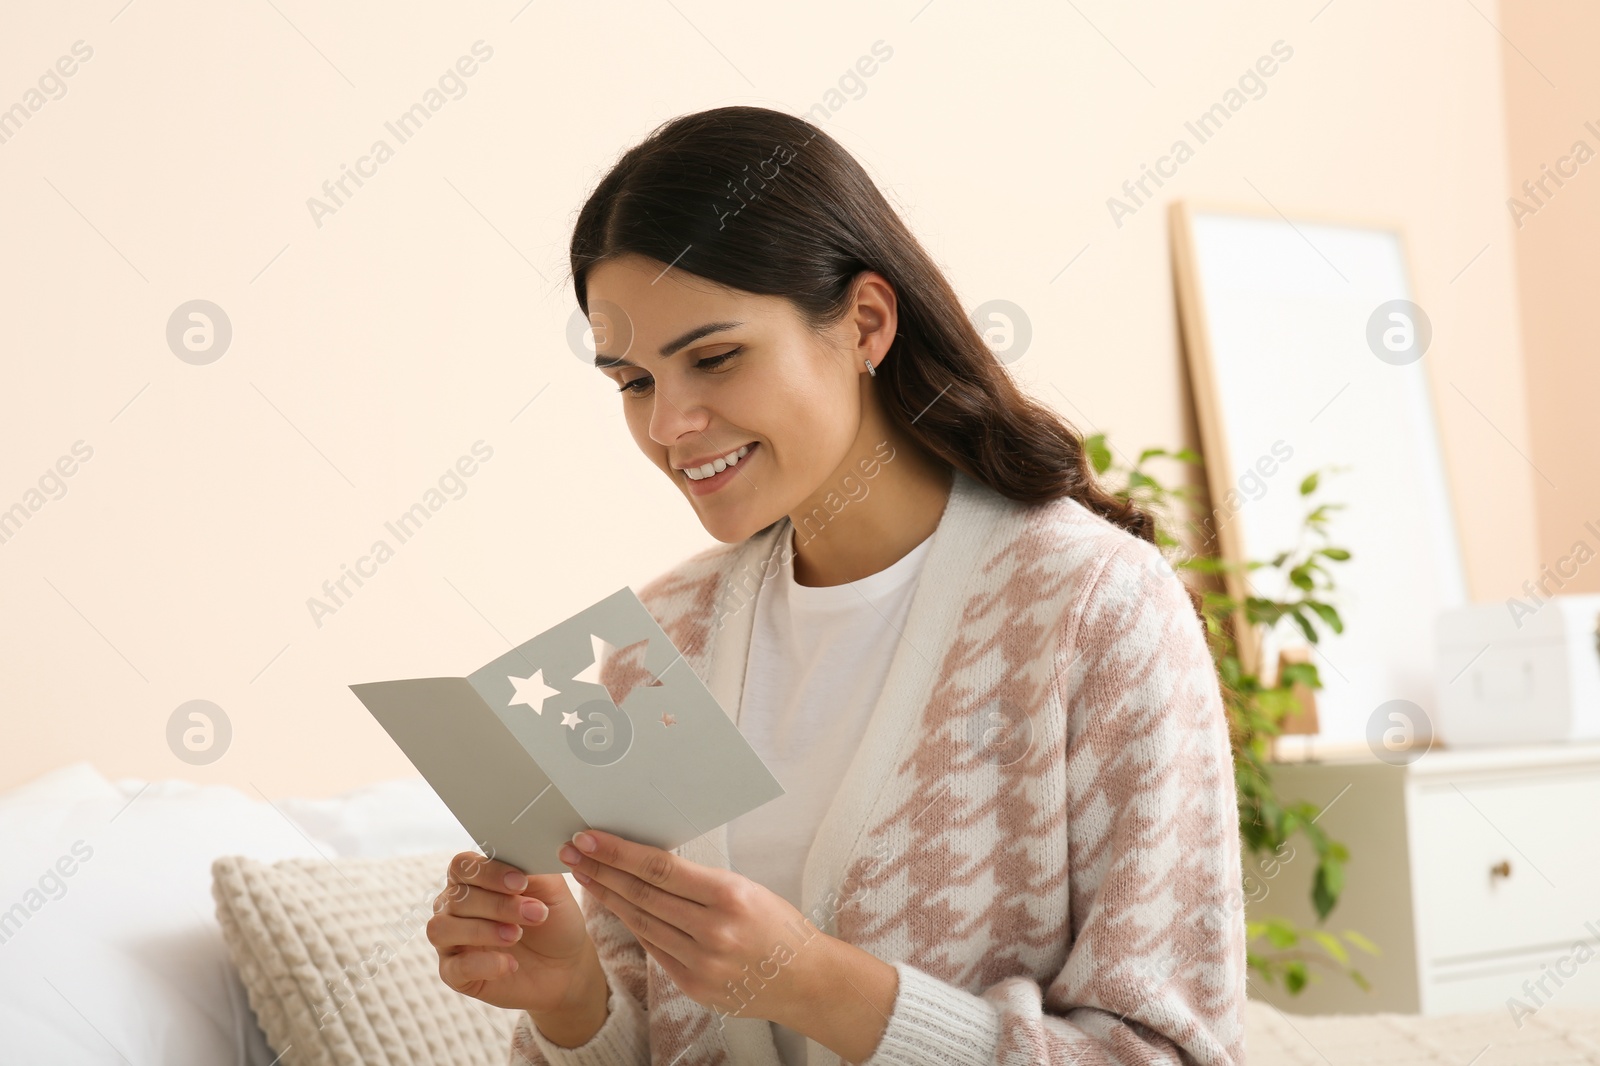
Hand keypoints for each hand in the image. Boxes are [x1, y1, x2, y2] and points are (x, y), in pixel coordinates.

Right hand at [427, 850, 599, 1015]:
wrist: (566, 965)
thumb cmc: (554, 920)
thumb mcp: (551, 890)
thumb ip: (533, 868)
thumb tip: (520, 852)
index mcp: (474, 880)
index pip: (462, 865)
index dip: (488, 872)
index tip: (520, 883)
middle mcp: (454, 907)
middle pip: (457, 898)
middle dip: (498, 905)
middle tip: (534, 914)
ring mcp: (451, 941)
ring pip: (442, 928)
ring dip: (481, 930)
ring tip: (516, 935)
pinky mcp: (455, 975)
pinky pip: (453, 968)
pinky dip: (483, 964)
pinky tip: (510, 964)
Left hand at [557, 829, 818, 1022]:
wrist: (805, 978)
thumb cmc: (776, 925)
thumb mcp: (745, 888)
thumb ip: (697, 881)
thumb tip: (647, 862)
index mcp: (729, 896)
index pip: (660, 869)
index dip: (619, 852)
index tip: (589, 838)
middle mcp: (713, 932)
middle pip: (642, 896)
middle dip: (602, 871)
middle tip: (572, 852)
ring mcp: (701, 964)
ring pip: (642, 923)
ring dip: (609, 898)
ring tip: (586, 875)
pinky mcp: (694, 986)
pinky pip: (654, 949)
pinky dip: (633, 926)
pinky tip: (616, 907)